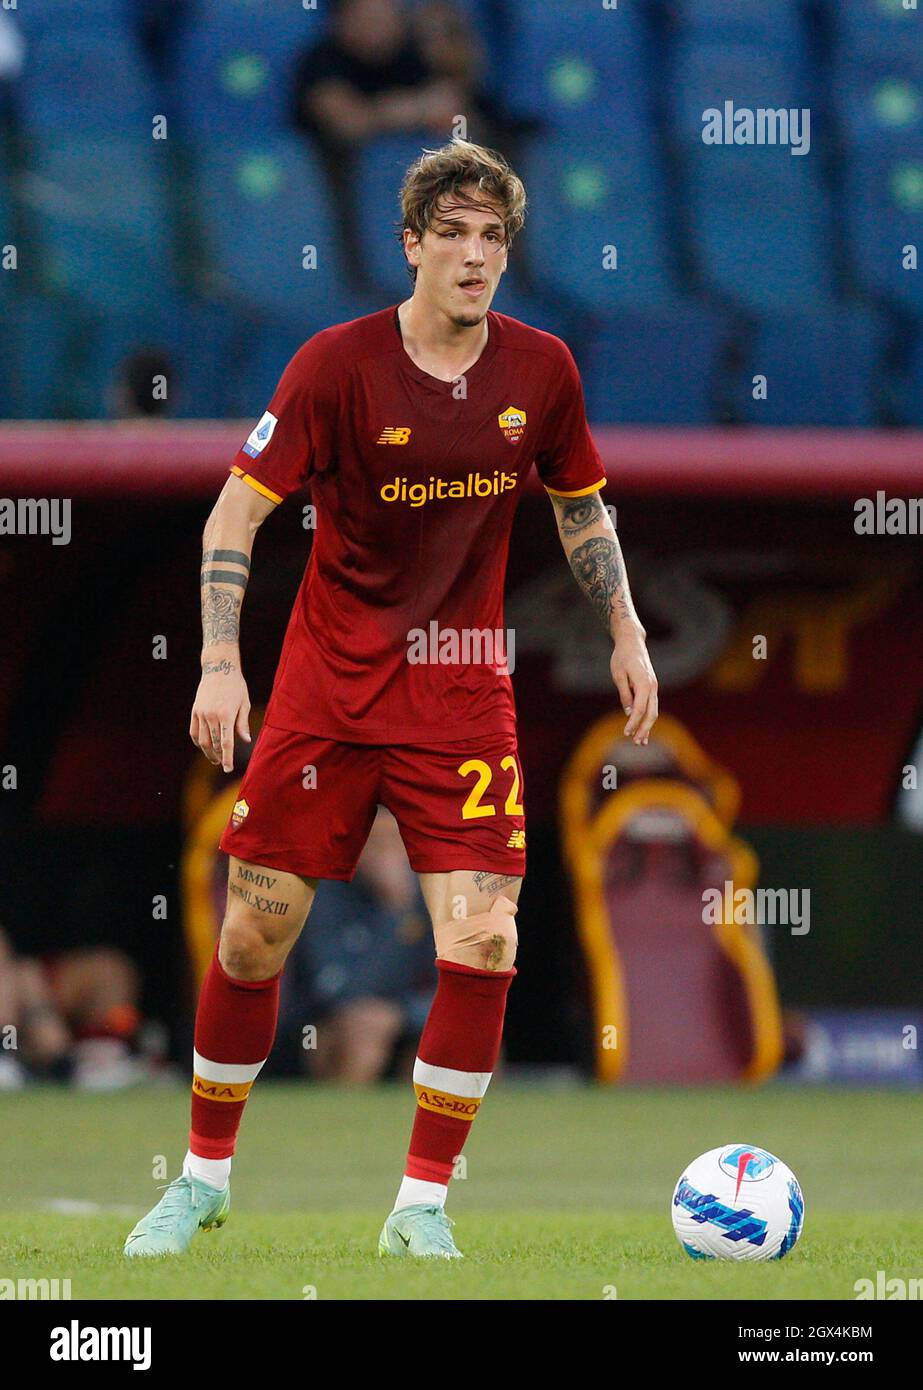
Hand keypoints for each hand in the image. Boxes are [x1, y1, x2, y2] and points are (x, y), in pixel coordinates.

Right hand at [190, 660, 250, 772]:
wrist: (219, 668)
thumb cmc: (236, 686)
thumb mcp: (244, 703)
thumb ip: (243, 723)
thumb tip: (245, 741)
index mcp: (226, 715)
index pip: (226, 743)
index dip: (227, 758)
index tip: (228, 769)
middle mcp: (211, 715)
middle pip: (213, 744)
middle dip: (218, 756)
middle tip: (222, 763)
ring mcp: (201, 713)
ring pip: (202, 740)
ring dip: (208, 751)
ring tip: (214, 758)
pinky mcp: (195, 711)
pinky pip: (194, 731)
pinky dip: (198, 741)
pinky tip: (204, 746)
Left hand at [610, 626, 657, 745]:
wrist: (632, 642)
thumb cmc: (622, 657)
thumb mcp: (618, 675)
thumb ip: (624, 694)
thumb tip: (628, 712)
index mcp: (644, 683)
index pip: (640, 708)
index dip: (633, 722)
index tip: (626, 733)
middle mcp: (652, 686)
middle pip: (651, 713)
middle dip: (644, 729)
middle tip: (636, 742)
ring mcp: (653, 687)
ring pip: (653, 711)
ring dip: (647, 727)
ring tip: (642, 741)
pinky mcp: (651, 687)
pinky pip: (651, 706)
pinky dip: (648, 718)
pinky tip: (644, 729)